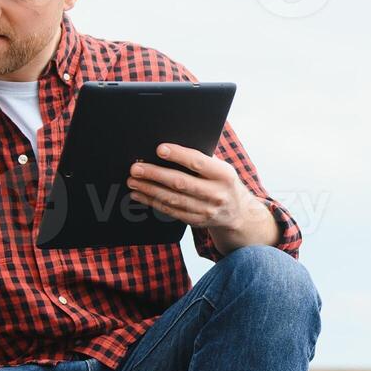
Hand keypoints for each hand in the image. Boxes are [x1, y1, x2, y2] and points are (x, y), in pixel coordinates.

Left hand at [126, 143, 267, 231]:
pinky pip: (170, 211)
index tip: (159, 149)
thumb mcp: (221, 167)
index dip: (178, 155)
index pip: (198, 163)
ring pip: (172, 199)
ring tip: (133, 181)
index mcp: (224, 175)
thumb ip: (201, 159)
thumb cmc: (223, 182)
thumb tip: (169, 149)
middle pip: (180, 183)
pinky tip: (140, 195)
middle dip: (155, 174)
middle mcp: (216, 193)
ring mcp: (206, 210)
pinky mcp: (197, 221)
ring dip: (149, 189)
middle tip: (136, 168)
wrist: (238, 212)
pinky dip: (153, 202)